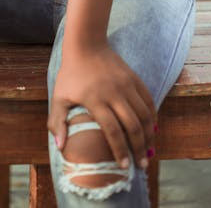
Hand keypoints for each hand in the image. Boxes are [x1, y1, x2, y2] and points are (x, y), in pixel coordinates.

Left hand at [48, 43, 156, 169]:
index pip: (112, 131)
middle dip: (139, 149)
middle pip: (132, 126)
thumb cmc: (71, 73)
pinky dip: (153, 117)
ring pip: (144, 115)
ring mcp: (126, 85)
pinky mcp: (134, 78)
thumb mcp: (59, 96)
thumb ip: (57, 122)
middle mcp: (114, 93)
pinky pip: (149, 101)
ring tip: (149, 151)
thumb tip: (60, 148)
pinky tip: (153, 129)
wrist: (86, 44)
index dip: (120, 151)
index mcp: (95, 100)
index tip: (124, 166)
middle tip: (141, 165)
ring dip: (149, 135)